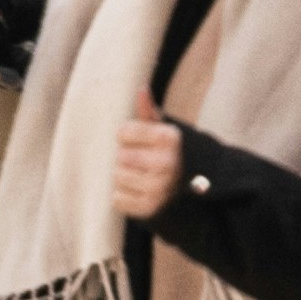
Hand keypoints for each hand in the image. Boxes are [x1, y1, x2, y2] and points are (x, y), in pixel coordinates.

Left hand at [113, 103, 184, 223]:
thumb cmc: (165, 155)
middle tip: (138, 161)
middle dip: (125, 157)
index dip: (126, 136)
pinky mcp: (149, 209)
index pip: (124, 132)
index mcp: (170, 139)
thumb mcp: (161, 131)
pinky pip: (117, 198)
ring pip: (117, 176)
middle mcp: (167, 164)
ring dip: (123, 176)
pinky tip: (136, 191)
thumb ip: (148, 112)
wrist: (182, 193)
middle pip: (121, 155)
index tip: (137, 141)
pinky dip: (122, 195)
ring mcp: (159, 189)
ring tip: (138, 176)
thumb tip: (142, 90)